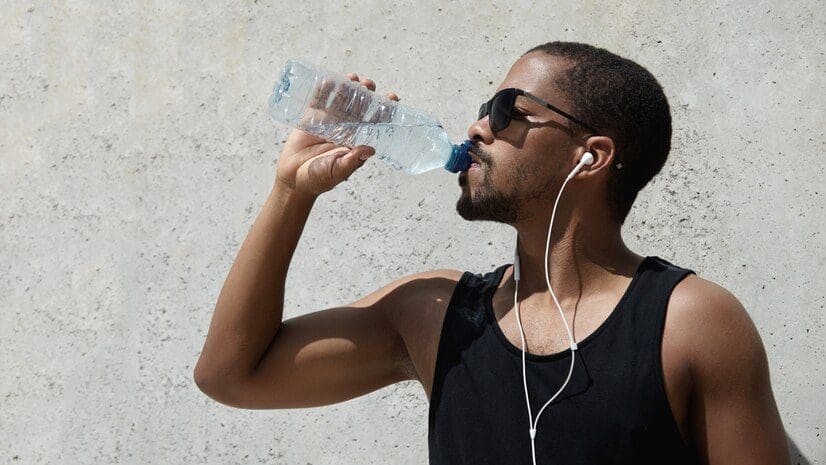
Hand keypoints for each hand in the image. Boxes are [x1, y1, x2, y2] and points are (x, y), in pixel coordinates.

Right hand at [274, 73, 399, 197]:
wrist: (293, 179)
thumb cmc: (318, 179)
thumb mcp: (337, 172)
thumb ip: (351, 162)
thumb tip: (371, 149)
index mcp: (356, 139)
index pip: (374, 121)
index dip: (385, 109)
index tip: (392, 97)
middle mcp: (345, 127)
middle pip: (360, 105)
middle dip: (366, 92)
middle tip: (368, 84)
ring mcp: (328, 120)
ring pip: (341, 99)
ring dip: (348, 87)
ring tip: (353, 78)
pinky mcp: (311, 117)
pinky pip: (319, 100)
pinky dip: (323, 90)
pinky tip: (328, 80)